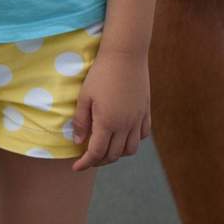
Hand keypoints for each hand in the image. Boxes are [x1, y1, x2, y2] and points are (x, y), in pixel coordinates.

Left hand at [71, 50, 150, 170]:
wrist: (126, 55)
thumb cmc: (100, 74)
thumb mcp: (84, 97)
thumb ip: (81, 122)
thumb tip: (79, 142)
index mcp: (108, 123)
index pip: (97, 153)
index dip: (85, 163)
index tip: (76, 167)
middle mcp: (126, 125)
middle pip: (114, 155)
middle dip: (99, 161)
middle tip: (88, 158)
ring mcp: (138, 119)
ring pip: (131, 149)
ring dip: (118, 154)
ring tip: (105, 149)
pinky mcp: (146, 111)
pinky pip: (143, 135)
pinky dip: (133, 141)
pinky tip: (123, 137)